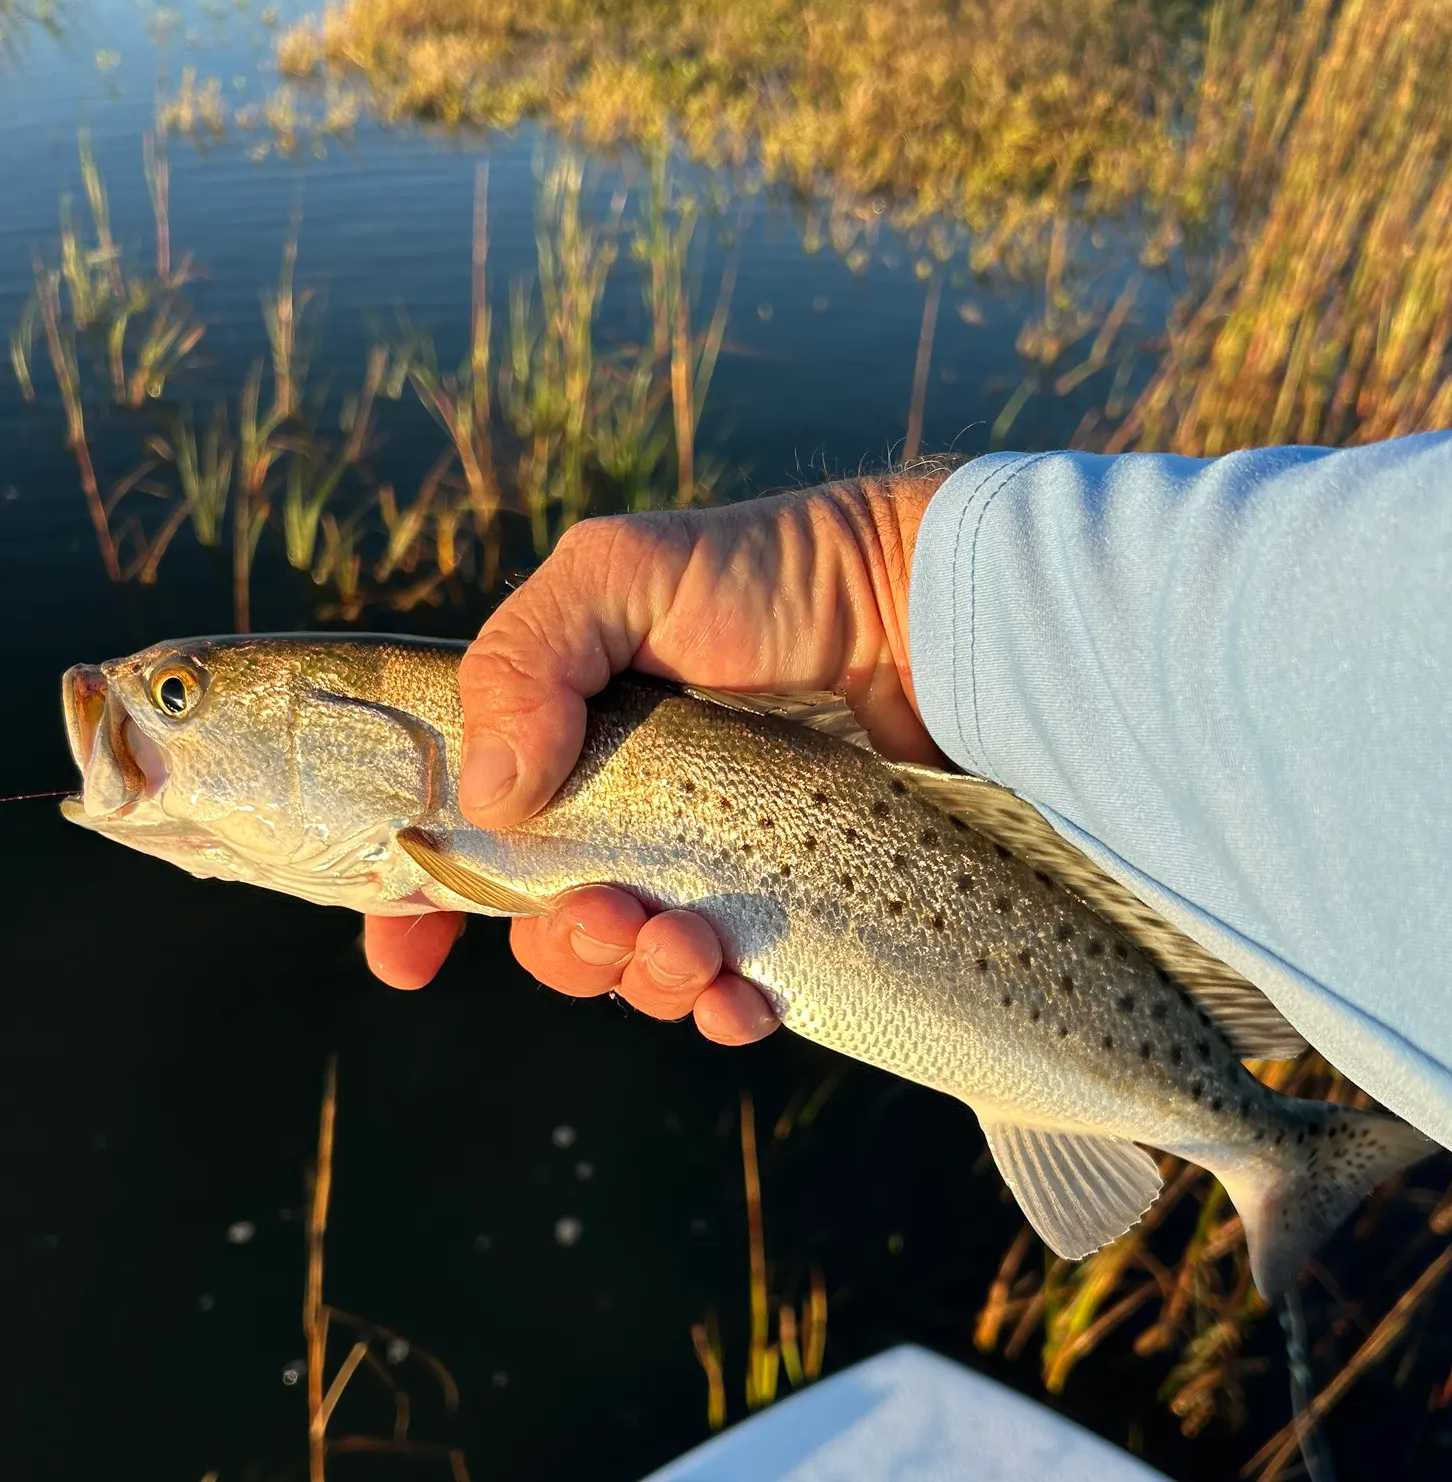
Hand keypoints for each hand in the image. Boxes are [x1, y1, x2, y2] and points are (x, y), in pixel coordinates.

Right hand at [364, 470, 945, 1040]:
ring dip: (643, 980)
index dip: (419, 907)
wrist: (912, 609)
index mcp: (559, 744)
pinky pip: (731, 992)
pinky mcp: (781, 905)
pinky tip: (743, 998)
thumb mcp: (619, 576)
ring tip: (688, 947)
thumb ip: (527, 661)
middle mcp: (623, 814)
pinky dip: (723, 1011)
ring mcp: (703, 864)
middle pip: (547, 923)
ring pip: (634, 968)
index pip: (462, 838)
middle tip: (608, 916)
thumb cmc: (762, 576)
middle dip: (561, 945)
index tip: (403, 959)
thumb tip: (490, 800)